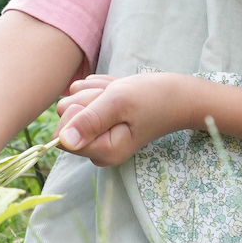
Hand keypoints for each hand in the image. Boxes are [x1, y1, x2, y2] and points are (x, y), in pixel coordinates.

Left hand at [55, 73, 196, 165]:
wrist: (180, 94)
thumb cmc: (154, 97)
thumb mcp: (119, 102)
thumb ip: (90, 120)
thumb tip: (63, 140)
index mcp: (102, 152)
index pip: (61, 137)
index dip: (77, 114)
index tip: (102, 105)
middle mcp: (97, 149)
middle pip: (66, 117)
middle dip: (87, 100)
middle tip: (115, 98)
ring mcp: (98, 135)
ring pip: (73, 104)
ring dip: (95, 92)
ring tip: (120, 95)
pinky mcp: (99, 121)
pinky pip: (83, 97)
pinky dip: (99, 90)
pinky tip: (118, 93)